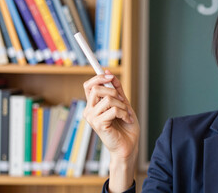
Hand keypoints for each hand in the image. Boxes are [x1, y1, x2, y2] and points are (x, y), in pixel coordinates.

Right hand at [83, 70, 139, 191]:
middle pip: (97, 89)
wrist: (129, 145)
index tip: (110, 76)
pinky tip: (126, 120)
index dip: (98, 78)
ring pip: (108, 99)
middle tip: (123, 101)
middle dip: (114, 92)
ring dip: (122, 106)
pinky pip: (113, 110)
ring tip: (126, 114)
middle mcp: (89, 111)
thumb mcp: (122, 103)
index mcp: (93, 105)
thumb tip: (108, 72)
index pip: (89, 86)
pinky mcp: (98, 124)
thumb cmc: (125, 126)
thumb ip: (116, 89)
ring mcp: (92, 118)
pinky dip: (124, 113)